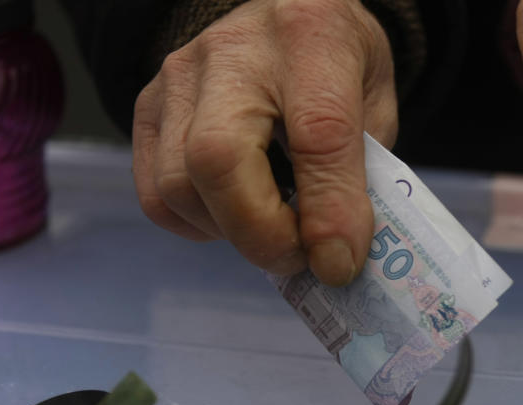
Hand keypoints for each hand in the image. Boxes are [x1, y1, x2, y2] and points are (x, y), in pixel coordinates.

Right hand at [132, 0, 397, 285]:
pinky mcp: (148, 106)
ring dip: (229, 233)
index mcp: (311, 37)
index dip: (328, 213)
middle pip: (218, 159)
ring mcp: (179, 76)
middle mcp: (234, 50)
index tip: (338, 263)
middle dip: (261, 234)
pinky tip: (234, 215)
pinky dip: (198, 225)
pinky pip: (156, 194)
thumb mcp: (374, 108)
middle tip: (297, 259)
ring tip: (272, 230)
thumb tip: (336, 258)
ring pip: (178, 185)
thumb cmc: (336, 70)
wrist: (284, 18)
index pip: (317, 134)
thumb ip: (361, 177)